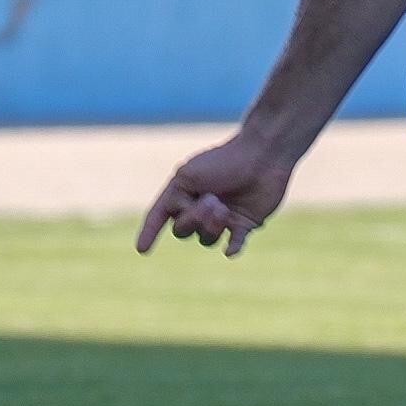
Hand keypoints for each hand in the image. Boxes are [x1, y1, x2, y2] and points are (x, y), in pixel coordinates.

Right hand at [137, 132, 293, 257]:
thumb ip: (176, 201)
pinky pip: (233, 245)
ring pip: (206, 240)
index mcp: (183, 192)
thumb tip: (190, 225)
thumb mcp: (188, 175)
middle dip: (193, 219)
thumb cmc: (224, 161)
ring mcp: (222, 218)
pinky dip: (232, 248)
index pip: (160, 216)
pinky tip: (230, 248)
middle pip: (182, 231)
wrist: (263, 155)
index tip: (142, 249)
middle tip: (212, 201)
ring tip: (224, 209)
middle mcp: (199, 207)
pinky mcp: (244, 225)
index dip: (149, 232)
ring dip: (211, 227)